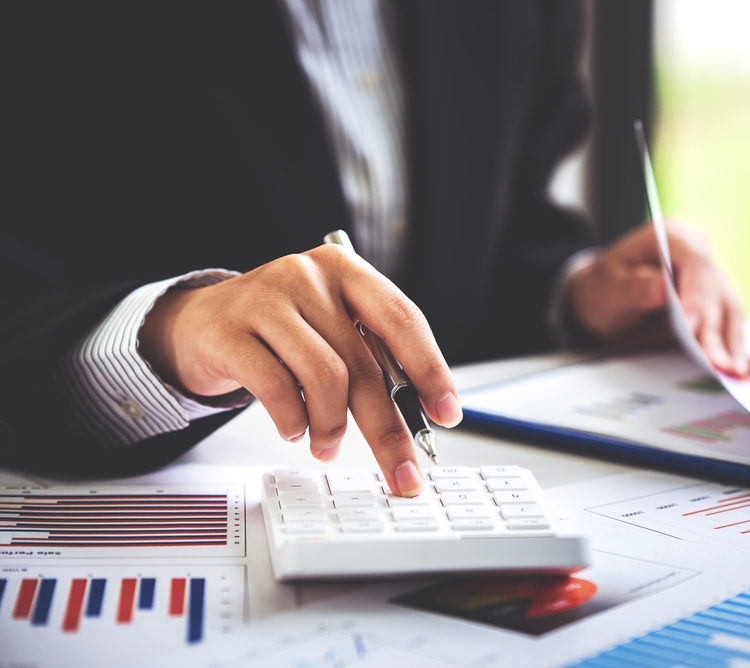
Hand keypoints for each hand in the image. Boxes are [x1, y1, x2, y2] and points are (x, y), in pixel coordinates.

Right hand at [138, 245, 462, 495]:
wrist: (201, 323)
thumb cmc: (280, 331)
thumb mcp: (331, 328)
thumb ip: (370, 358)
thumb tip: (417, 414)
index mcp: (346, 270)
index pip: (403, 319)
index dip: (431, 370)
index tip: (447, 413)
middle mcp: (308, 275)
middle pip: (365, 363)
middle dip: (389, 428)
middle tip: (403, 470)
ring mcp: (266, 299)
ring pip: (326, 379)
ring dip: (333, 427)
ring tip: (327, 444)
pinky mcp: (230, 331)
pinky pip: (278, 389)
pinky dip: (294, 422)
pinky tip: (294, 428)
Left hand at [568, 221, 749, 377]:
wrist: (608, 292)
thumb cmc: (606, 285)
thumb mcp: (608, 286)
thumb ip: (634, 287)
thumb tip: (662, 288)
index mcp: (673, 236)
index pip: (696, 262)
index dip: (698, 295)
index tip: (693, 328)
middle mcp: (700, 251)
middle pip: (716, 289)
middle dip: (716, 329)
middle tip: (717, 363)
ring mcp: (711, 275)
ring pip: (729, 307)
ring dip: (732, 342)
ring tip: (733, 372)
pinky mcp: (716, 299)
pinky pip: (730, 321)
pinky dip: (734, 346)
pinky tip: (739, 369)